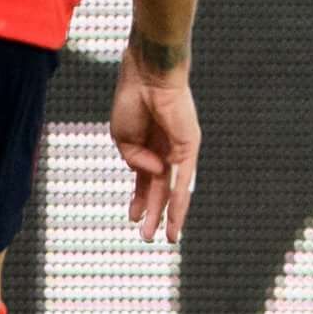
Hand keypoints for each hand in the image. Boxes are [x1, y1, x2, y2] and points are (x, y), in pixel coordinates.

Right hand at [108, 43, 199, 241]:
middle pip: (159, 189)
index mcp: (147, 147)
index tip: (133, 218)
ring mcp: (178, 150)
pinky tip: (175, 217)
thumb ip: (134, 161)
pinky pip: (184, 178)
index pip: (144, 180)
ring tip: (164, 238)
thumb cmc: (132, 100)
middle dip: (152, 213)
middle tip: (147, 237)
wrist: (146, 75)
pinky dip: (180, 198)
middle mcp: (164, 151)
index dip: (138, 200)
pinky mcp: (189, 147)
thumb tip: (155, 174)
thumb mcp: (123, 139)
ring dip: (168, 215)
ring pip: (173, 190)